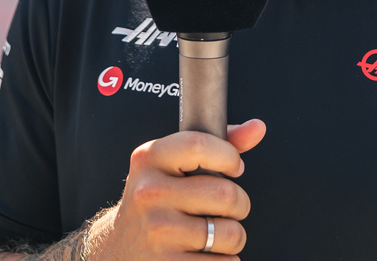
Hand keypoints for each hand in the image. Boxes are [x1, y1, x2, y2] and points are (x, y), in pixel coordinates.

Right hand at [86, 119, 265, 260]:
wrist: (119, 246)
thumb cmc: (158, 200)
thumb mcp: (173, 166)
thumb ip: (217, 145)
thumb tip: (257, 128)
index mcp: (150, 159)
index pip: (200, 144)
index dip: (229, 156)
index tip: (234, 168)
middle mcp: (149, 192)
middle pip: (226, 194)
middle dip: (239, 204)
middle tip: (227, 207)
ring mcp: (157, 230)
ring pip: (231, 233)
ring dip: (234, 236)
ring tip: (216, 233)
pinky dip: (226, 260)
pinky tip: (206, 254)